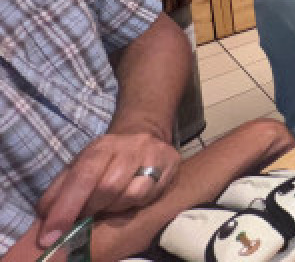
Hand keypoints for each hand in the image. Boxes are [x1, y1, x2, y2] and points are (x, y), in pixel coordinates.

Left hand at [35, 130, 179, 247]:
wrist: (145, 136)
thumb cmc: (107, 160)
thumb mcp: (80, 167)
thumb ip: (60, 190)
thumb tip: (44, 217)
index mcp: (101, 146)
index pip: (81, 177)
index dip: (65, 208)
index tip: (50, 236)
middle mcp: (129, 146)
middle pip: (107, 188)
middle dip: (91, 209)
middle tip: (86, 217)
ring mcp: (153, 153)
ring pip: (130, 194)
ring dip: (115, 208)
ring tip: (110, 205)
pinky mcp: (171, 162)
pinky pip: (149, 195)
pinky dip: (135, 203)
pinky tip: (131, 199)